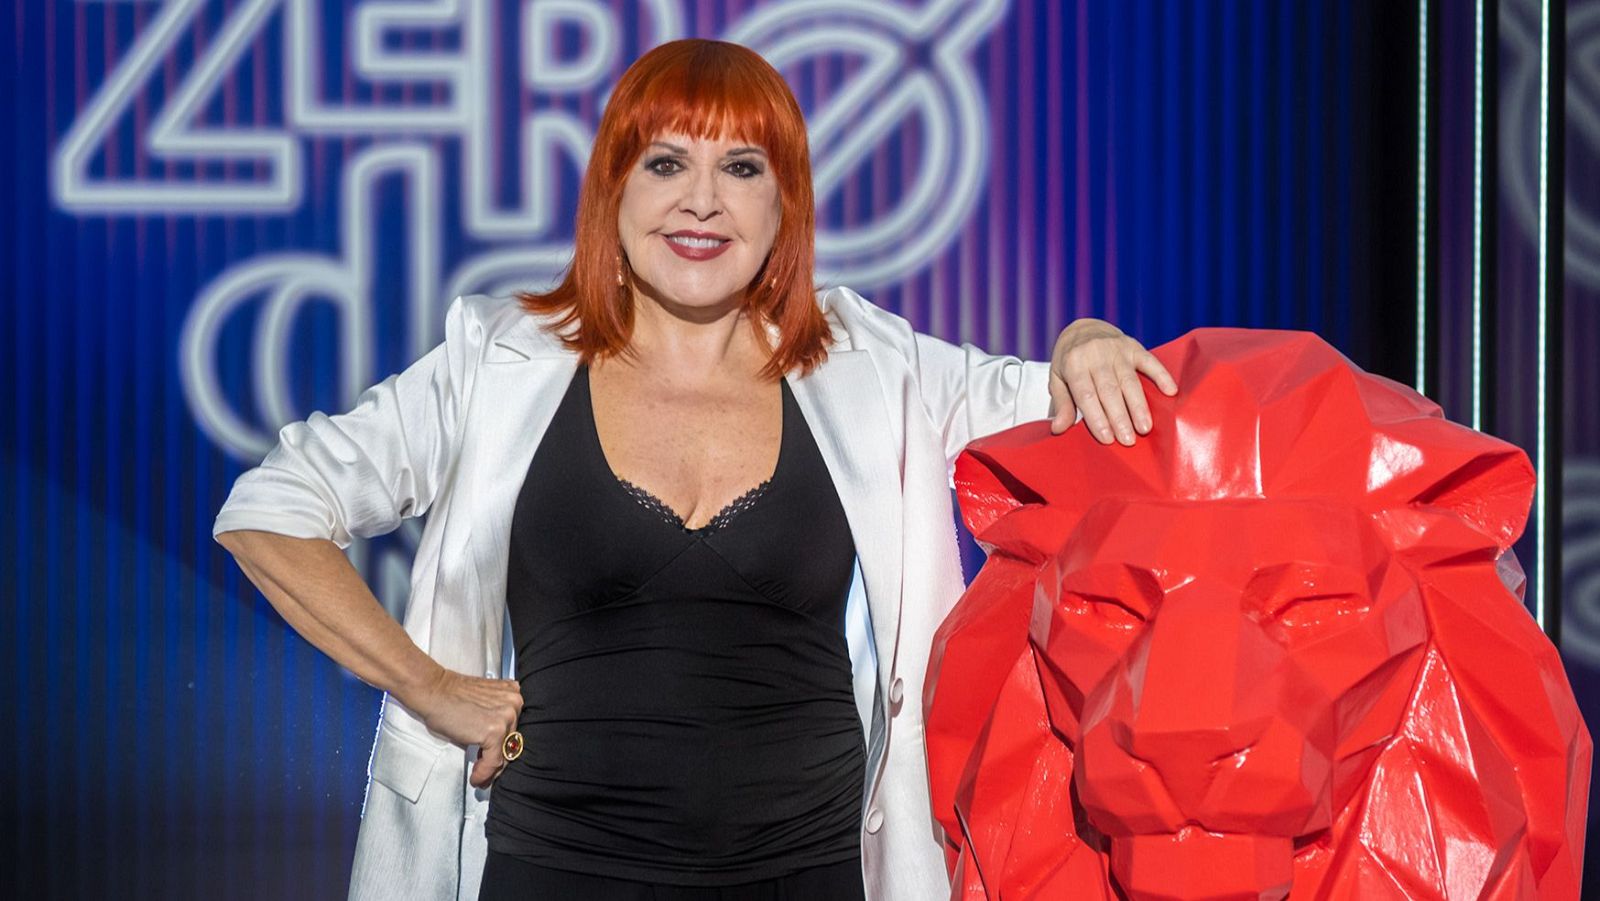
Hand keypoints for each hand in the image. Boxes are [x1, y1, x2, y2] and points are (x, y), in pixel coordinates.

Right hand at [406, 665, 525, 788]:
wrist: (433, 691)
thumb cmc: (449, 698)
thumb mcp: (482, 705)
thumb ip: (494, 719)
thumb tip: (495, 747)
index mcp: (513, 695)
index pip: (515, 729)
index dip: (504, 747)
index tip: (496, 758)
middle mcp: (514, 703)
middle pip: (512, 742)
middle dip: (497, 759)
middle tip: (486, 771)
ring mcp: (506, 717)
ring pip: (504, 754)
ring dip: (490, 769)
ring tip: (479, 775)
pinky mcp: (494, 731)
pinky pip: (493, 761)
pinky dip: (484, 773)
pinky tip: (476, 777)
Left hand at [1047, 319, 1176, 443]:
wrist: (1083, 328)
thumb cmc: (1069, 361)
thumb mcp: (1057, 379)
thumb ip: (1061, 404)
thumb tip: (1058, 429)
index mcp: (1074, 363)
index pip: (1086, 394)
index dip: (1097, 417)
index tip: (1107, 439)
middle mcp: (1096, 354)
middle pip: (1109, 390)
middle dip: (1119, 417)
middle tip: (1128, 440)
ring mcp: (1117, 350)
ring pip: (1129, 381)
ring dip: (1138, 406)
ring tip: (1145, 428)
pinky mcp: (1134, 347)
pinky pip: (1150, 361)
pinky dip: (1161, 375)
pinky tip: (1170, 391)